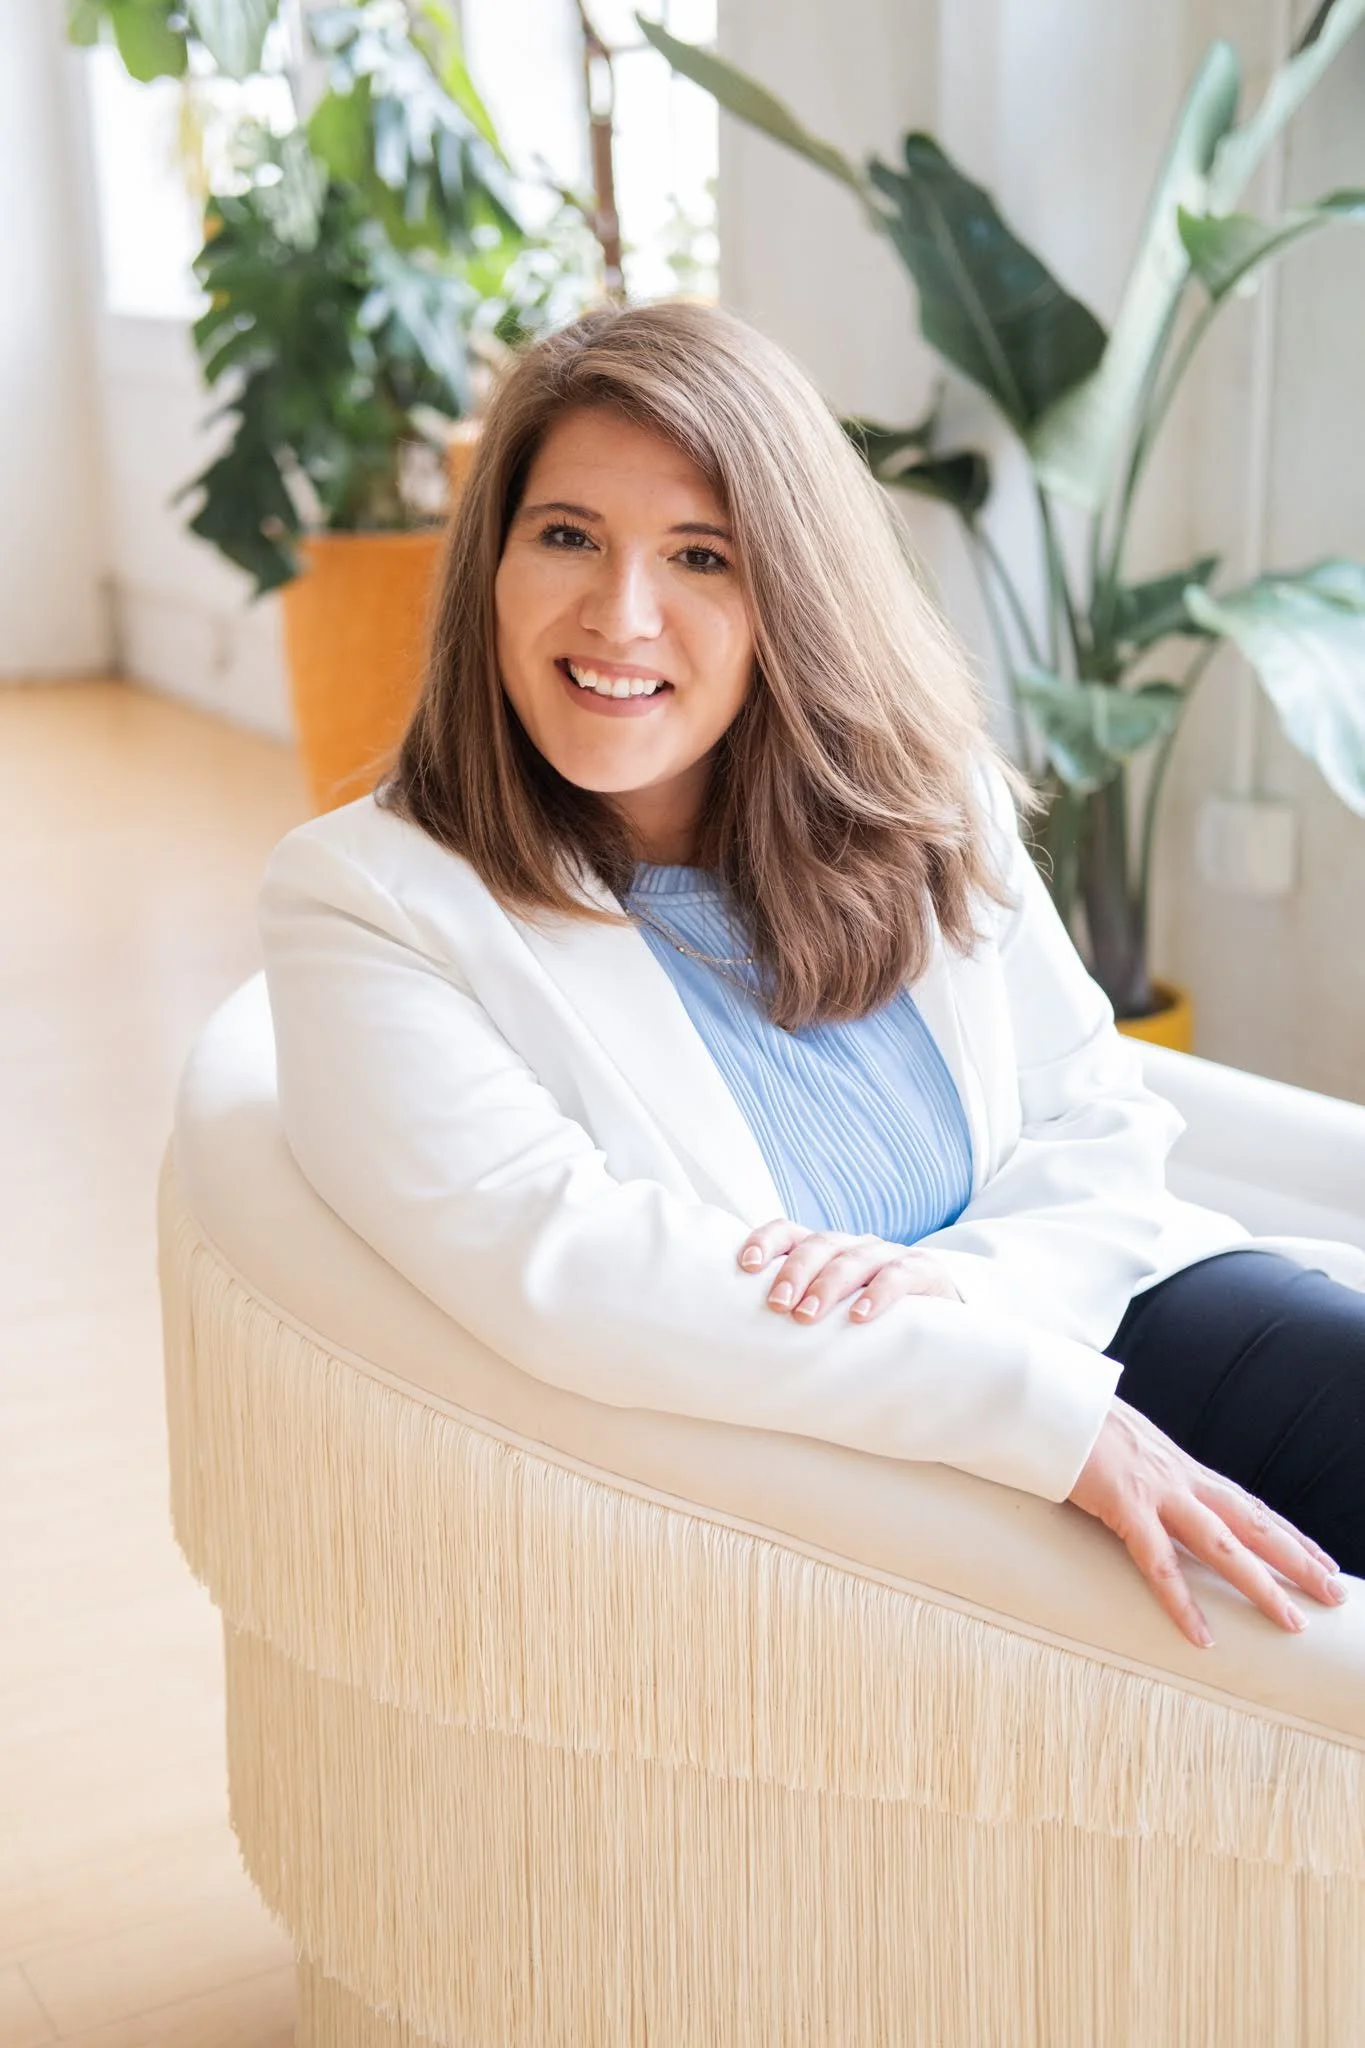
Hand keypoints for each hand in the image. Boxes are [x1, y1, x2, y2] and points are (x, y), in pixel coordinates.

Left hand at [737, 1218, 962, 1323]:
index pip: (789, 1232)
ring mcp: (888, 1255)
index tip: (747, 1265)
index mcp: (826, 1251)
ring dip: (829, 1284)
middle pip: (819, 1245)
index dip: (767, 1241)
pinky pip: (899, 1274)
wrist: (941, 1323)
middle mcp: (853, 1246)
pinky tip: (860, 1314)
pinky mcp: (922, 1271)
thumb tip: (744, 1349)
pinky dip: (879, 1292)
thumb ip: (799, 1314)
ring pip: (854, 1258)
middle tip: (778, 1305)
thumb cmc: (868, 1323)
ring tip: (808, 1315)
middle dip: (795, 1271)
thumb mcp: (832, 1313)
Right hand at [1067, 1396, 1348, 1645]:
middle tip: (1335, 1592)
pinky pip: (1159, 1564)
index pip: (1247, 1504)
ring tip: (1292, 1621)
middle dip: (1298, 1559)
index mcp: (1179, 1465)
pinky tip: (1202, 1635)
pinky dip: (1182, 1603)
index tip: (1321, 1559)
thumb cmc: (1074, 1418)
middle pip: (1253, 1523)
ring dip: (1261, 1585)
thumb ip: (1142, 1469)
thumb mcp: (1121, 1444)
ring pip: (1223, 1546)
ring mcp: (1156, 1491)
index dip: (1287, 1533)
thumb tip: (1144, 1485)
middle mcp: (1179, 1477)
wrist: (1046, 1397)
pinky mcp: (1124, 1504)